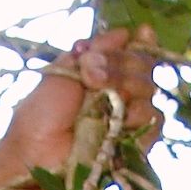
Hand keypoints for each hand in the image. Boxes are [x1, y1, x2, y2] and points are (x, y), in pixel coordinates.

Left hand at [0, 25, 164, 189]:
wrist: (35, 156)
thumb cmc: (39, 116)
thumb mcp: (62, 72)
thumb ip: (94, 51)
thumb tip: (125, 33)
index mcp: (100, 73)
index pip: (132, 50)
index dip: (141, 41)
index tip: (142, 33)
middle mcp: (117, 93)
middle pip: (143, 66)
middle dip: (121, 65)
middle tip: (92, 76)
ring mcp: (128, 118)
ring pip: (150, 90)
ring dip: (126, 89)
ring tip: (100, 99)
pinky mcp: (136, 144)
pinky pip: (155, 120)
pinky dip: (138, 116)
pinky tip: (118, 121)